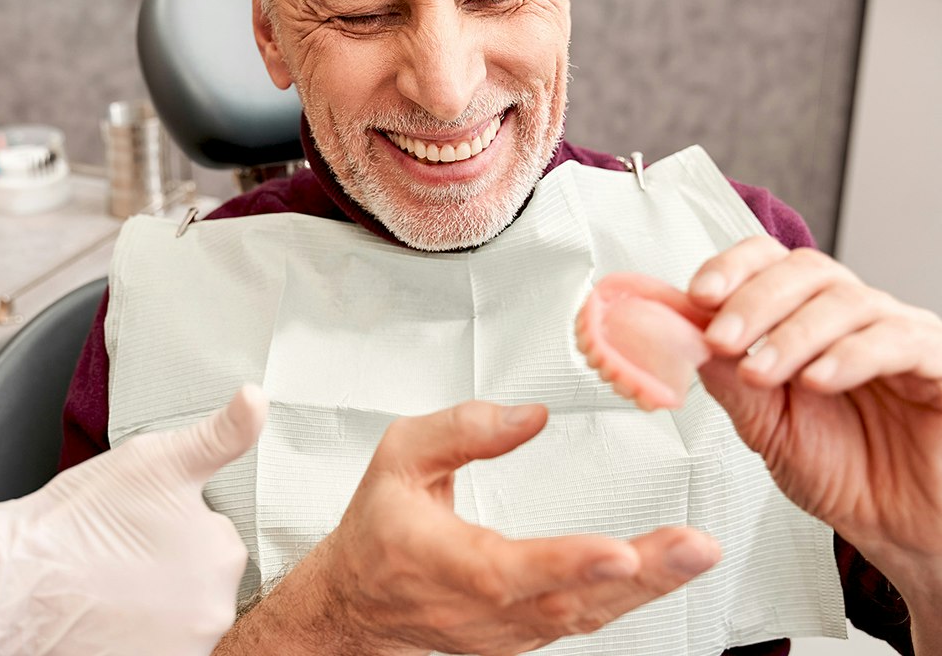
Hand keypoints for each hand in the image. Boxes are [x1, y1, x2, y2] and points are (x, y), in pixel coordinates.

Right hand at [0, 384, 266, 655]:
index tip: (144, 520)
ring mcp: (183, 650)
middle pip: (203, 576)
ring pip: (181, 611)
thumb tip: (259, 397)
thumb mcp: (160, 458)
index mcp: (224, 556)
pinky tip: (111, 612)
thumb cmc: (86, 517)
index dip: (180, 522)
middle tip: (125, 548)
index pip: (218, 533)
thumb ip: (222, 434)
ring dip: (159, 598)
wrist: (14, 584)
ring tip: (114, 579)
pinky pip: (162, 642)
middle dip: (174, 562)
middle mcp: (215, 612)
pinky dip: (142, 631)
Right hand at [234, 401, 719, 655]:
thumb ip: (462, 429)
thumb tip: (531, 415)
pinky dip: (628, 596)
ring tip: (695, 552)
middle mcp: (481, 609)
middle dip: (642, 576)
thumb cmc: (378, 528)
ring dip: (648, 587)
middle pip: (569, 602)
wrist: (354, 605)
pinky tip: (662, 570)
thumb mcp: (400, 456)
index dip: (566, 564)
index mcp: (443, 561)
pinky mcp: (523, 635)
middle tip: (695, 547)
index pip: (509, 570)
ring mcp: (506, 632)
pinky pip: (583, 619)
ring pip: (585, 616)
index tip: (619, 551)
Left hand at [687, 237, 941, 588]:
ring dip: (792, 335)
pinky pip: (899, 340)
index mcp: (804, 316)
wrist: (896, 530)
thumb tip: (683, 335)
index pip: (769, 260)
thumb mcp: (764, 424)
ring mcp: (898, 333)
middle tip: (721, 339)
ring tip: (760, 375)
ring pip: (846, 301)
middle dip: (753, 302)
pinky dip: (850, 355)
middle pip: (805, 270)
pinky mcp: (939, 362)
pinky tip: (818, 379)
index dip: (732, 267)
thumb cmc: (838, 470)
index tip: (698, 295)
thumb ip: (727, 378)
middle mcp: (851, 315)